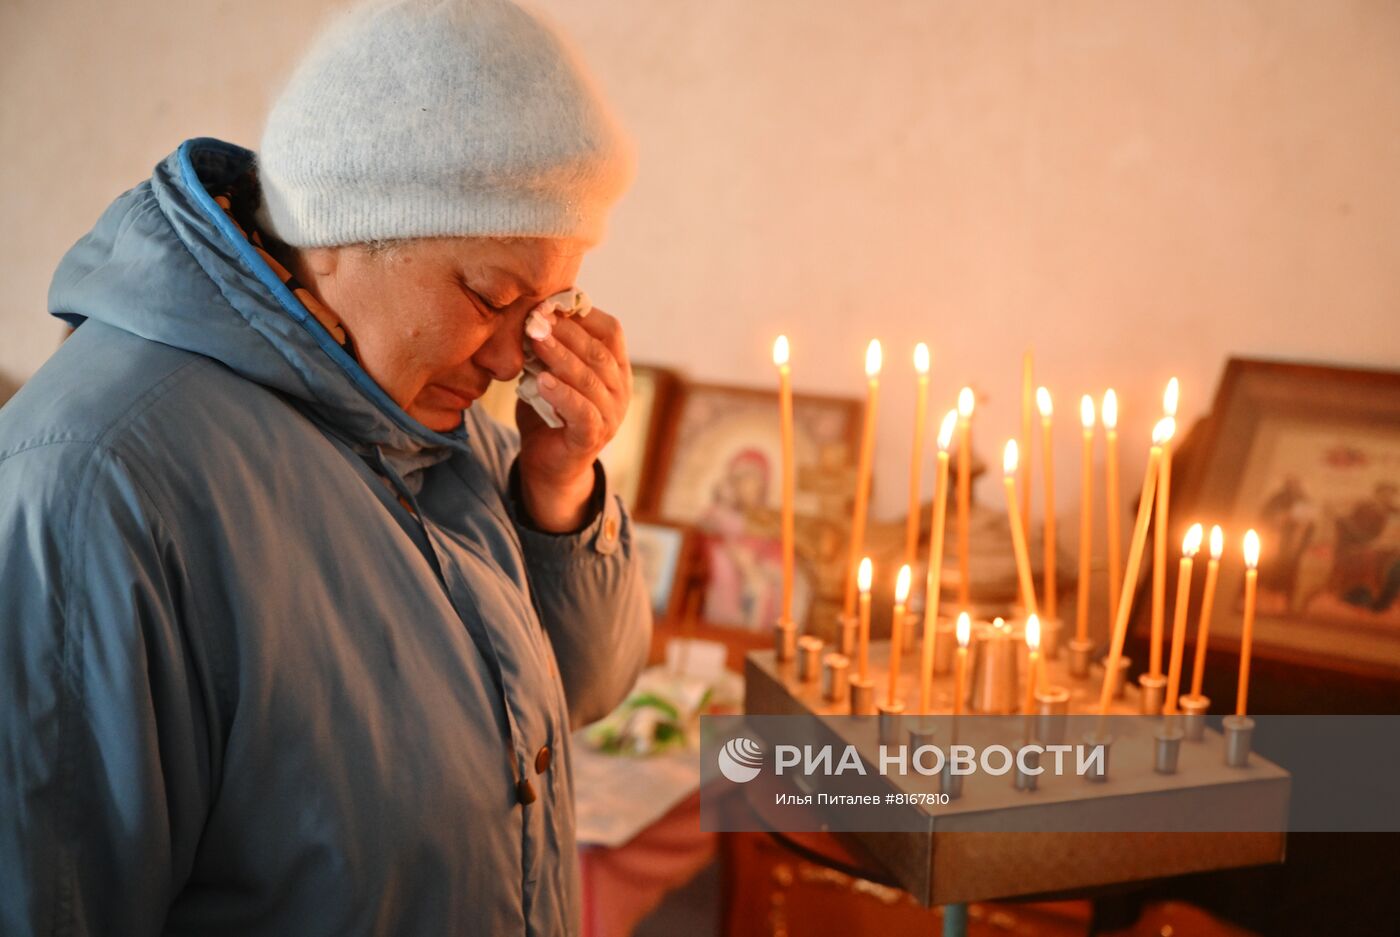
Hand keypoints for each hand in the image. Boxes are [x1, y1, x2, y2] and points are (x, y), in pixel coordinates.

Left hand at [515, 307, 630, 531]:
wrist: (548, 465)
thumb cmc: (549, 411)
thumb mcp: (551, 371)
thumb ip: (550, 346)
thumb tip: (534, 308)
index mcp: (616, 368)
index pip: (610, 331)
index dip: (582, 313)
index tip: (549, 299)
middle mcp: (621, 390)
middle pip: (598, 351)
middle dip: (565, 330)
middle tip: (536, 314)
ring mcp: (611, 415)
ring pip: (589, 379)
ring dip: (560, 356)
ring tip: (534, 338)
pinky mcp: (593, 438)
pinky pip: (582, 413)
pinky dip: (562, 395)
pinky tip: (541, 380)